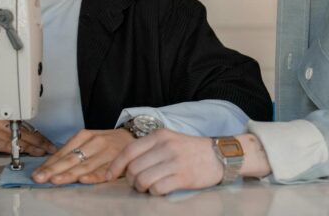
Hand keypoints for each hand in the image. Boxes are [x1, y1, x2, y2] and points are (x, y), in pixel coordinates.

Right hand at [0, 110, 55, 155]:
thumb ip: (5, 128)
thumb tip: (26, 138)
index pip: (23, 124)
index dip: (37, 134)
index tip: (48, 141)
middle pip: (20, 130)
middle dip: (37, 140)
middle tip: (50, 148)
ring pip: (11, 137)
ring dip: (27, 146)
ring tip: (39, 152)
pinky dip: (9, 148)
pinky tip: (18, 152)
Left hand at [32, 128, 135, 184]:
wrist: (133, 137)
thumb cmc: (107, 141)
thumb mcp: (89, 139)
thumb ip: (73, 150)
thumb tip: (50, 165)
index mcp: (85, 136)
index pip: (64, 151)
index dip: (50, 163)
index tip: (37, 173)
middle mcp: (95, 143)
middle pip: (72, 158)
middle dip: (54, 169)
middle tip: (41, 178)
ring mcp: (106, 153)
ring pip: (85, 166)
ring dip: (70, 174)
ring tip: (56, 180)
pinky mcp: (117, 163)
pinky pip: (103, 172)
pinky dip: (93, 176)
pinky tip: (83, 180)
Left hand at [106, 128, 223, 195]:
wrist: (219, 155)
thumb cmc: (190, 150)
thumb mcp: (169, 140)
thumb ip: (148, 148)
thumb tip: (124, 165)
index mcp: (160, 135)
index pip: (129, 151)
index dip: (115, 165)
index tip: (108, 176)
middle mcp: (166, 147)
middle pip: (133, 168)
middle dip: (130, 180)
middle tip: (137, 182)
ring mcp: (175, 162)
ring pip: (143, 180)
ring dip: (141, 187)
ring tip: (148, 186)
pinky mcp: (183, 177)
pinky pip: (157, 189)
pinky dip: (154, 192)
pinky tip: (161, 188)